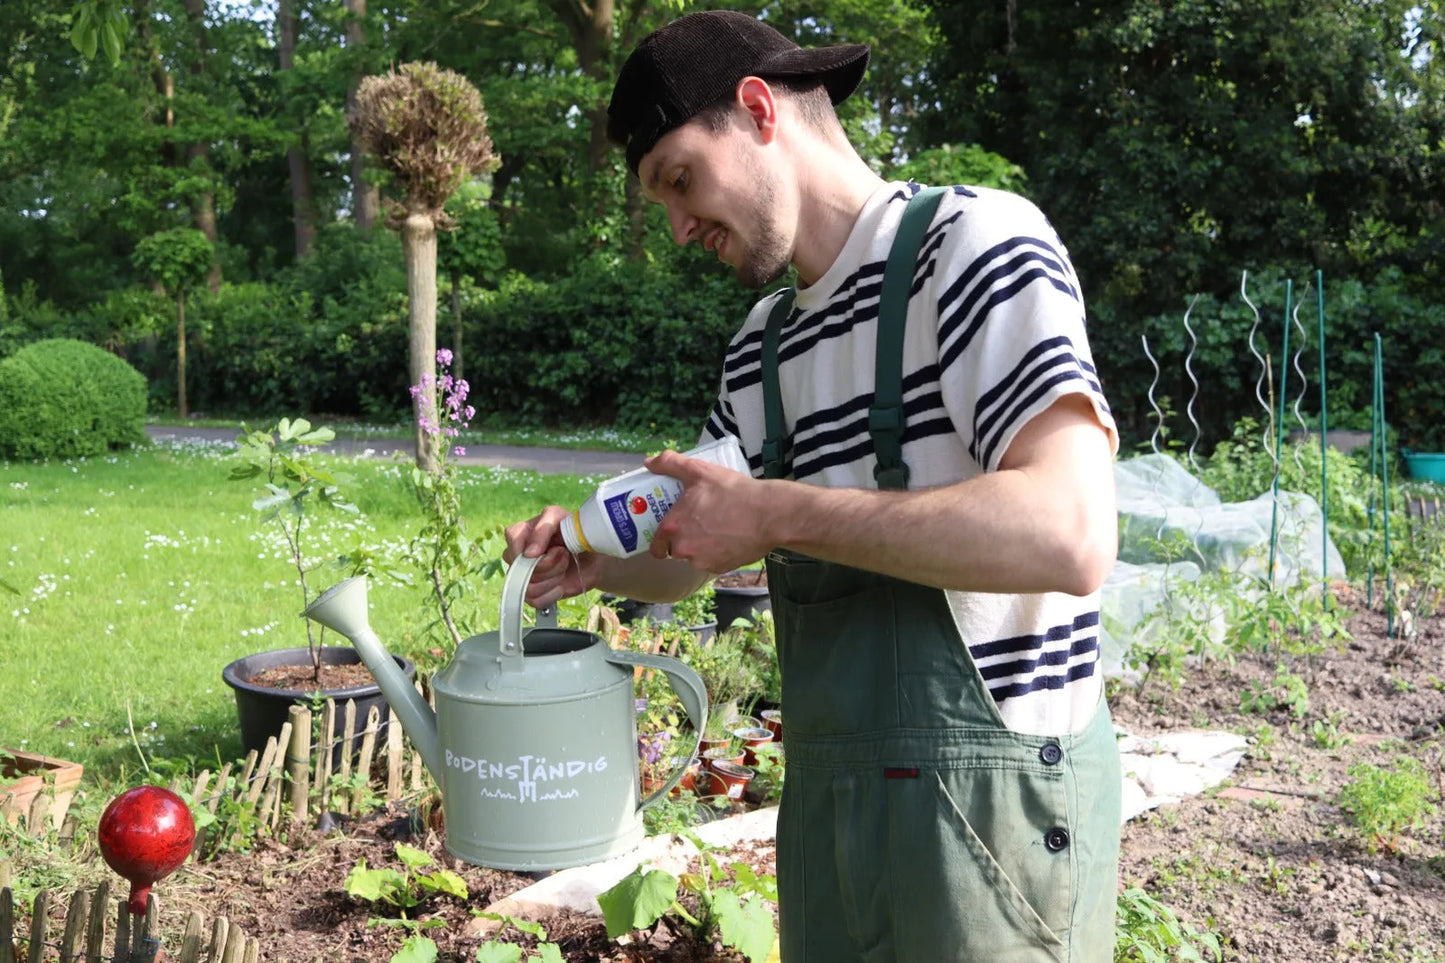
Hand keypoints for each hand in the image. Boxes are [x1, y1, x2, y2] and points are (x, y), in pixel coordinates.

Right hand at [502, 506, 601, 607]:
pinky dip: (551, 595)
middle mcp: (519, 553)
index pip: (513, 538)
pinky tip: (560, 586)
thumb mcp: (566, 522)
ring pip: (527, 586)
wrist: (593, 559)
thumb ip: (544, 529)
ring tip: (563, 569)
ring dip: (552, 580)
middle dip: (550, 565)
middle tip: (566, 556)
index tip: (556, 549)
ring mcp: (522, 574)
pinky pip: (533, 601)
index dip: (533, 548)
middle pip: (521, 567)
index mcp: (524, 531)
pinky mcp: (530, 592)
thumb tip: (528, 554)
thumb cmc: (579, 537)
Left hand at [645, 450, 771, 571]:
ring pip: (695, 557)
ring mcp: (703, 561)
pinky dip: (718, 552)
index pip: (656, 546)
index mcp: (674, 527)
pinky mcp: (721, 568)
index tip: (669, 531)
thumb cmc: (732, 492)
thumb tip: (649, 462)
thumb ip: (670, 464)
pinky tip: (729, 536)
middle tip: (697, 522)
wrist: (768, 514)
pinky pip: (713, 561)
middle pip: (676, 550)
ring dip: (701, 547)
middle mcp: (684, 549)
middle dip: (684, 539)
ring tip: (716, 527)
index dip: (660, 540)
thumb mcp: (699, 470)